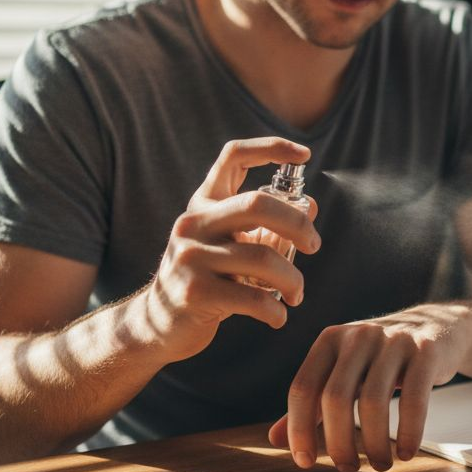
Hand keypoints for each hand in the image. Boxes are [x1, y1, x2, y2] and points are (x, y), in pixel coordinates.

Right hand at [141, 137, 320, 361]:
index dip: (271, 148)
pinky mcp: (195, 293)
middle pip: (257, 204)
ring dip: (293, 279)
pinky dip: (276, 310)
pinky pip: (253, 298)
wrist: (158, 324)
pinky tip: (278, 316)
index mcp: (204, 205)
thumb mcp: (233, 246)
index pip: (233, 156)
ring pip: (262, 258)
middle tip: (313, 245)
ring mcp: (191, 257)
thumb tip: (311, 206)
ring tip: (297, 293)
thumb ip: (269, 226)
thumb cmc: (207, 280)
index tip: (304, 155)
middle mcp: (193, 224)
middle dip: (298, 224)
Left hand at [267, 305, 471, 471]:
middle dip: (339, 442)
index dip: (298, 430)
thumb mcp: (345, 373)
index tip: (306, 462)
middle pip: (335, 398)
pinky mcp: (426, 351)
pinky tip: (406, 453)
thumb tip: (274, 441)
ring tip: (380, 465)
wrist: (438, 327)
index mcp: (330, 340)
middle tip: (347, 469)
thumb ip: (312, 404)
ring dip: (375, 443)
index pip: (302, 388)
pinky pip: (413, 399)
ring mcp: (393, 341)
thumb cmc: (382, 359)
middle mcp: (358, 336)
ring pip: (373, 401)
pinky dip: (408, 432)